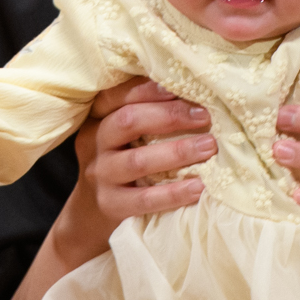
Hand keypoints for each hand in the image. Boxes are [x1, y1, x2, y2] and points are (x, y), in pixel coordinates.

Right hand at [54, 78, 207, 260]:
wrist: (90, 211)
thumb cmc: (120, 161)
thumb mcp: (121, 134)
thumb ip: (144, 113)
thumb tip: (192, 94)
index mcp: (96, 118)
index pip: (116, 96)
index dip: (148, 90)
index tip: (181, 87)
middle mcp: (94, 143)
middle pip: (127, 122)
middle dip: (169, 116)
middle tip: (204, 116)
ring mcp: (100, 175)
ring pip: (138, 161)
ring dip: (177, 152)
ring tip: (208, 147)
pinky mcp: (110, 204)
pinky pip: (144, 199)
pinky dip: (174, 193)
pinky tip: (198, 187)